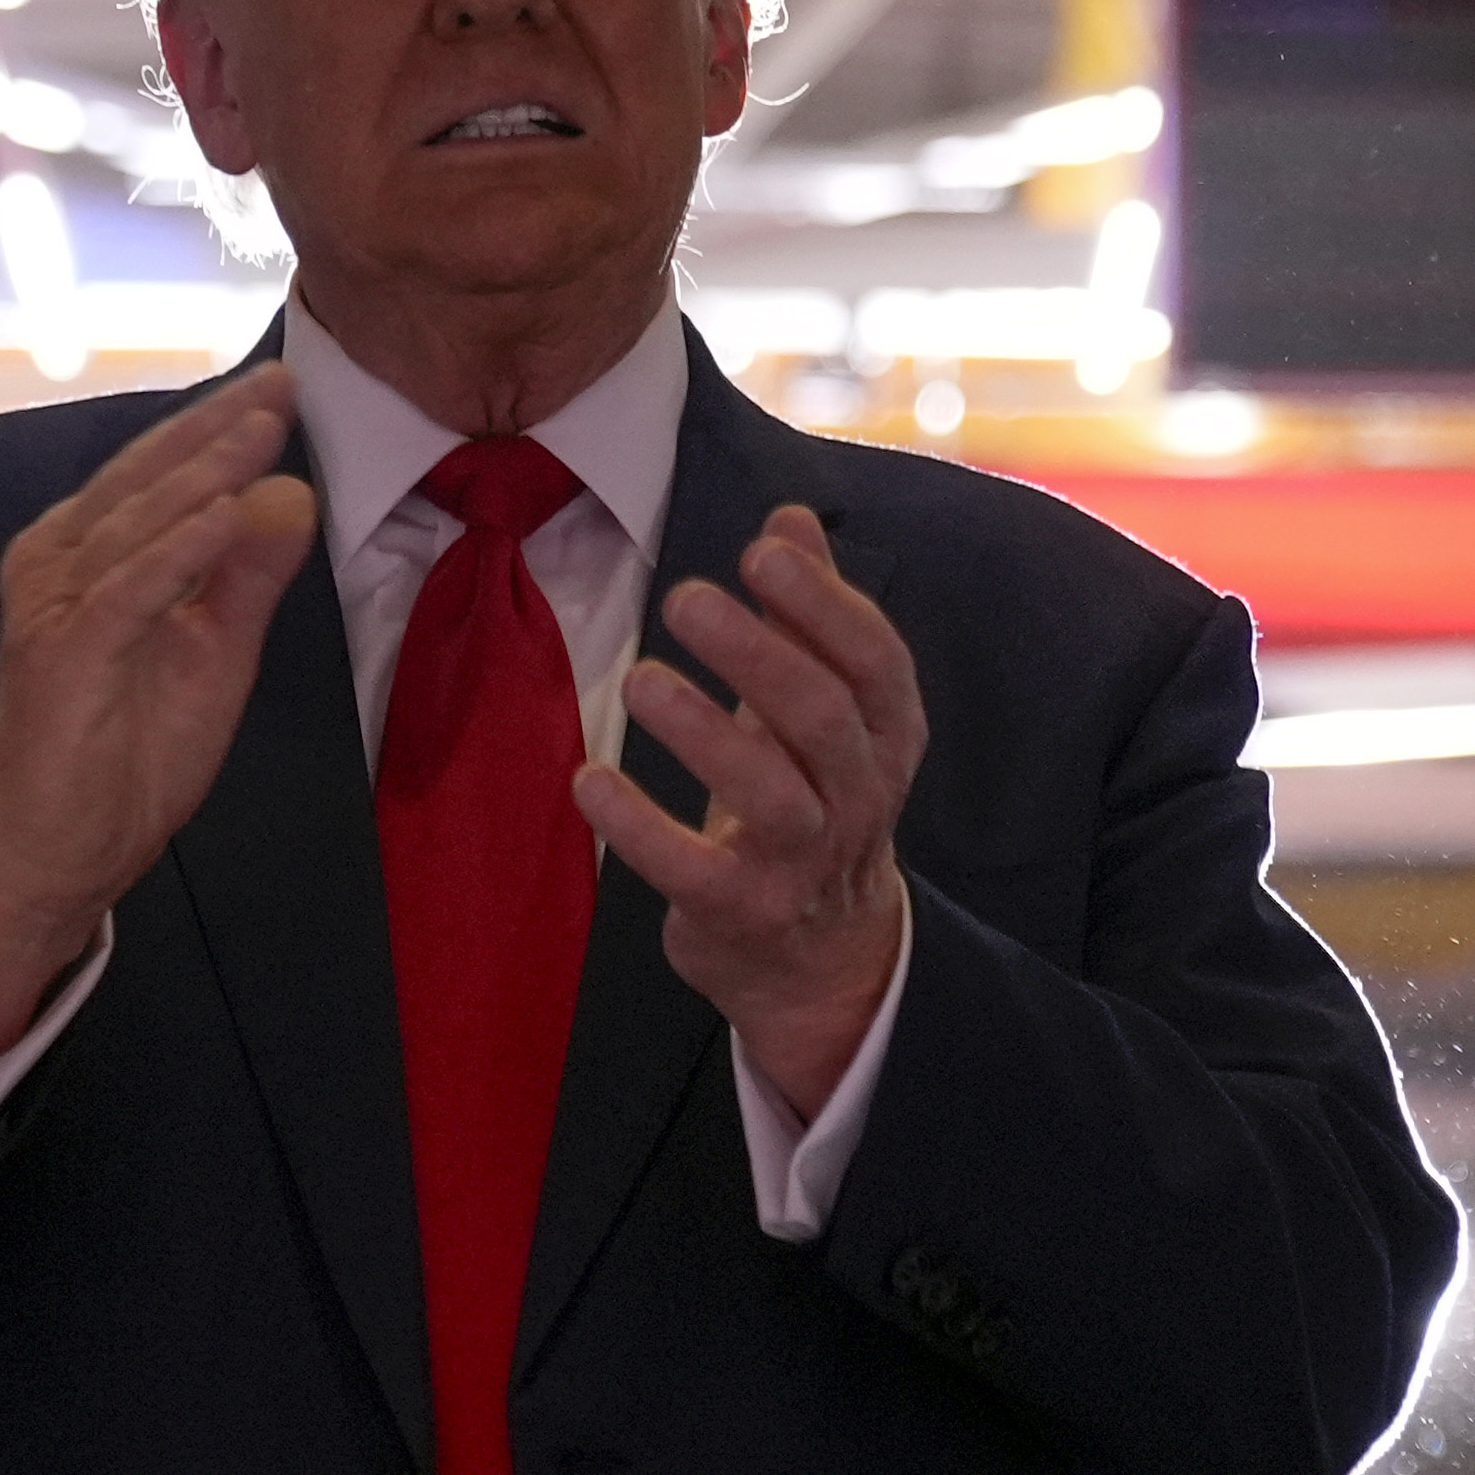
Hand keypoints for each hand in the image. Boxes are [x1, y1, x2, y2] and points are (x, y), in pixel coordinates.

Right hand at [0, 369, 320, 1058]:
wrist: (55, 856)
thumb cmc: (123, 756)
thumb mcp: (213, 655)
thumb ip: (248, 576)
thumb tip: (291, 492)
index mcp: (89, 554)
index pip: (161, 473)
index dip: (220, 427)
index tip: (285, 387)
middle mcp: (58, 562)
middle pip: (146, 478)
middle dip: (217, 429)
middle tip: (281, 384)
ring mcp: (52, 605)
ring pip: (137, 522)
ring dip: (204, 473)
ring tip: (264, 430)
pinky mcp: (59, 654)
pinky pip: (126, 591)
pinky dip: (178, 550)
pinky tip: (226, 514)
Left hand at [575, 503, 918, 1120]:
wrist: (821, 958)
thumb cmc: (813, 799)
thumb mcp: (826, 709)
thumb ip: (809, 615)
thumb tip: (789, 516)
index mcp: (887, 735)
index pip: (877, 661)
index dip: (824, 604)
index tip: (759, 550)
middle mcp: (859, 796)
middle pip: (825, 718)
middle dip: (759, 653)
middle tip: (685, 599)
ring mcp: (805, 862)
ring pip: (772, 796)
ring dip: (703, 734)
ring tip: (640, 680)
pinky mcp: (743, 911)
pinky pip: (693, 871)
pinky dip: (640, 826)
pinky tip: (588, 780)